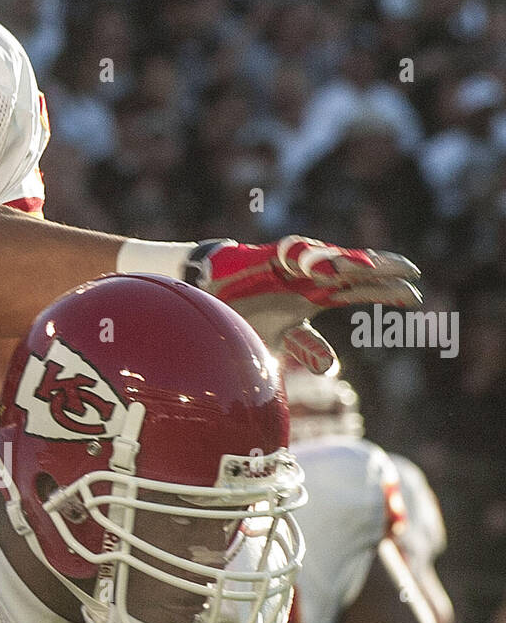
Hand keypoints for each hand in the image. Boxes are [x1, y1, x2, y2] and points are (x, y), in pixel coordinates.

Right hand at [186, 236, 421, 373]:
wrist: (207, 297)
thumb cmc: (244, 315)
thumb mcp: (280, 339)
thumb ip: (307, 348)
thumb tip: (333, 369)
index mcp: (316, 296)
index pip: (360, 291)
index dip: (387, 293)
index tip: (416, 298)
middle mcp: (310, 278)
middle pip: (355, 271)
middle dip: (383, 270)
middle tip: (413, 272)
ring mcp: (291, 266)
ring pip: (330, 259)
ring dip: (353, 263)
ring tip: (376, 268)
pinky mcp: (268, 257)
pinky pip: (292, 254)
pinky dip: (309, 259)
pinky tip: (326, 268)